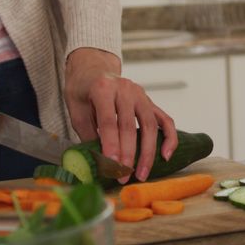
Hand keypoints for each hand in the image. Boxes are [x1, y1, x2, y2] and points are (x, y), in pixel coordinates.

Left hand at [64, 48, 177, 182]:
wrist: (94, 68)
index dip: (111, 144)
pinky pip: (164, 120)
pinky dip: (169, 138)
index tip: (112, 165)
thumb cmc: (82, 90)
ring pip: (150, 126)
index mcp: (103, 89)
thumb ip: (87, 132)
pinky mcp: (150, 101)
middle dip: (128, 155)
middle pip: (130, 126)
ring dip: (147, 153)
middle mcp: (125, 89)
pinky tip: (166, 155)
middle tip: (123, 176)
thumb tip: (97, 160)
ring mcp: (141, 94)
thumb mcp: (75, 108)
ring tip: (142, 174)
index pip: (109, 121)